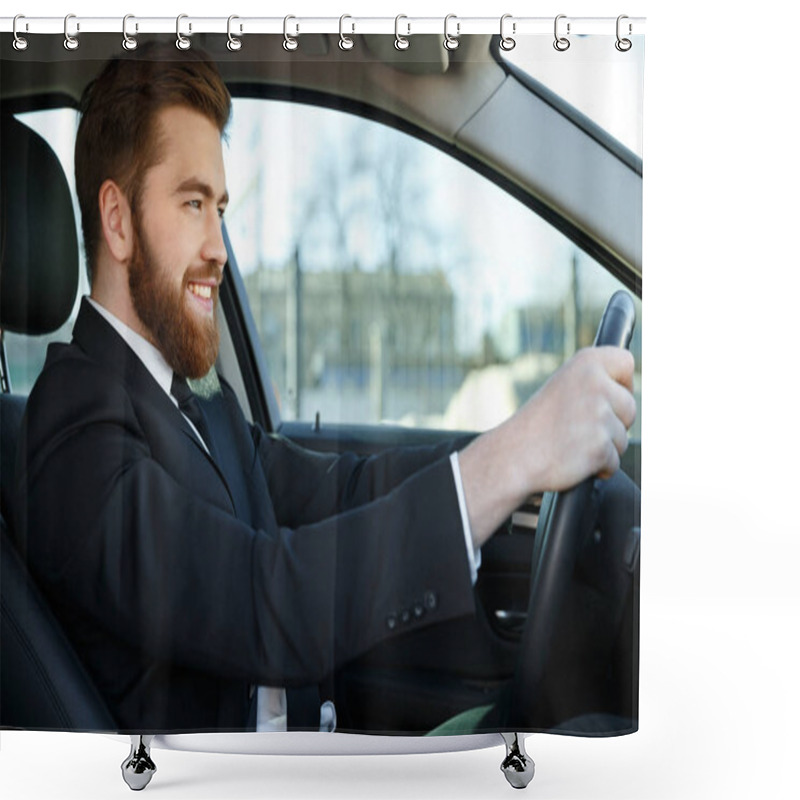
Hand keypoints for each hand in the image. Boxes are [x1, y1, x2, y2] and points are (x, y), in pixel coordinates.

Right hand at [458, 347, 635, 547]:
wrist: (514, 455)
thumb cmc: (536, 425)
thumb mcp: (564, 386)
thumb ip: (595, 382)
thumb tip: (626, 390)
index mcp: (586, 362)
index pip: (625, 362)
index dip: (621, 383)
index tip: (608, 397)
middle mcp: (595, 384)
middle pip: (630, 406)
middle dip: (613, 422)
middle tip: (580, 427)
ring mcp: (599, 415)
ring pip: (622, 437)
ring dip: (604, 446)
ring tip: (573, 443)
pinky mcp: (600, 446)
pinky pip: (614, 461)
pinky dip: (599, 466)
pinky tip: (574, 459)